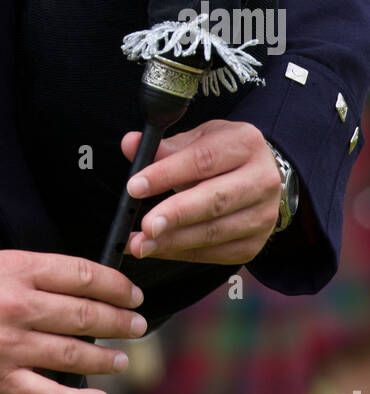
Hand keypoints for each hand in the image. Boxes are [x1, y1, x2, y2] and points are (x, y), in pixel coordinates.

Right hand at [0, 249, 146, 393]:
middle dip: (119, 319)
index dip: (113, 283)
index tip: (128, 289)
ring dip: (107, 357)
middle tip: (136, 322)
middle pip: (84, 313)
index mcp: (15, 270)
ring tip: (122, 356)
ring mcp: (10, 347)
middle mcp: (17, 307)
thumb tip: (70, 282)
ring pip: (74, 354)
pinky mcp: (0, 381)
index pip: (80, 274)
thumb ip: (27, 271)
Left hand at [122, 119, 281, 264]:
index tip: (135, 187)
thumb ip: (164, 146)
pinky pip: (213, 254)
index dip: (166, 174)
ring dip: (173, 241)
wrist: (261, 178)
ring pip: (214, 232)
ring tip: (141, 244)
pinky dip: (181, 253)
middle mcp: (261, 181)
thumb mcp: (198, 139)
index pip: (202, 161)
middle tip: (145, 226)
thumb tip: (130, 143)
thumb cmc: (222, 154)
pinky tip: (157, 249)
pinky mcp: (254, 245)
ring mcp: (262, 216)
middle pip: (214, 201)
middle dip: (175, 215)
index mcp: (246, 144)